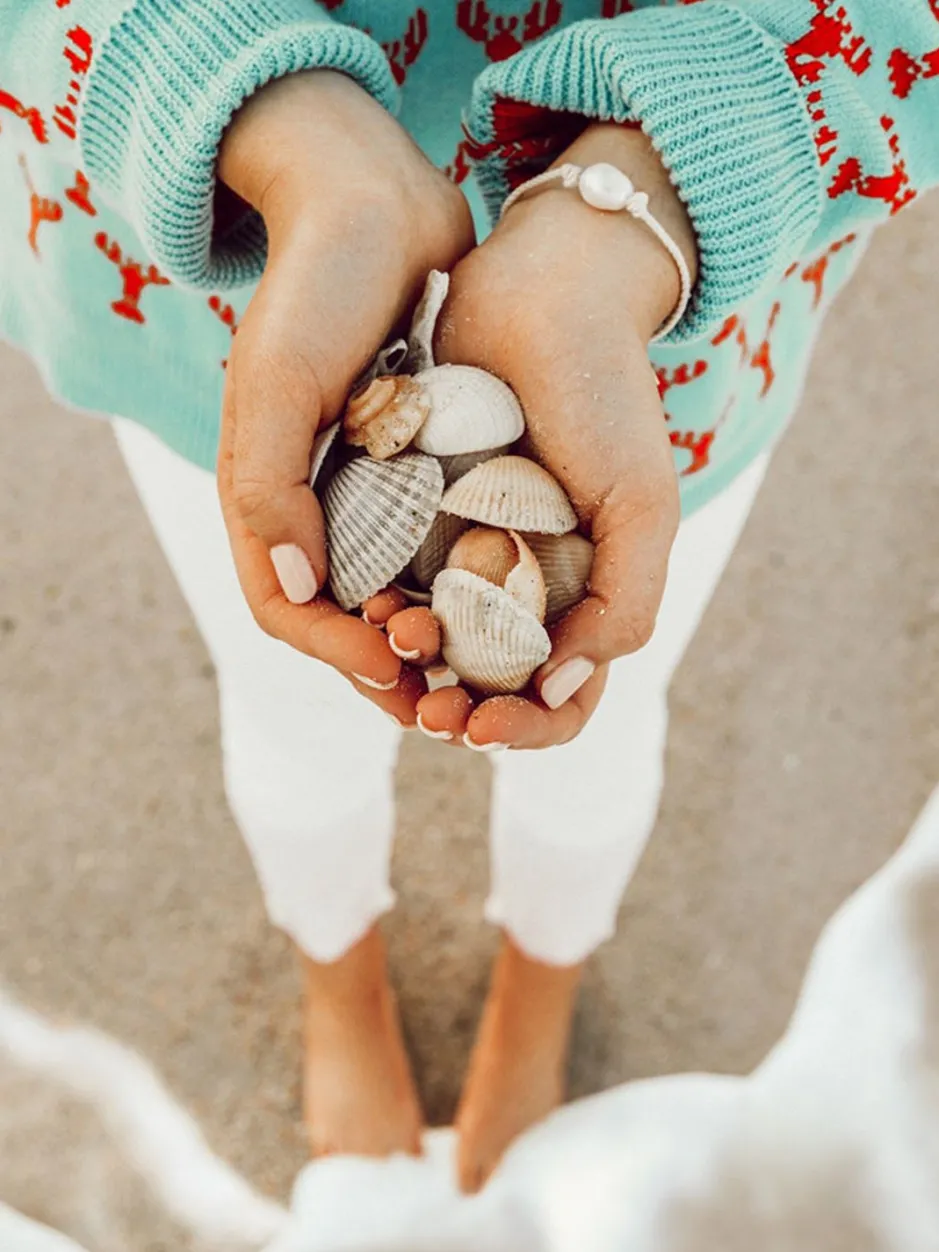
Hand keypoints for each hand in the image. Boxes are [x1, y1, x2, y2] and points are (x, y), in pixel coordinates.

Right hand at [216, 71, 473, 722]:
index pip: (286, 609)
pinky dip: (469, 585)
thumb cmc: (317, 284)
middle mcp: (315, 506)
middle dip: (396, 668)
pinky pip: (442, 547)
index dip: (335, 653)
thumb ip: (268, 485)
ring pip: (400, 596)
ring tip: (488, 671)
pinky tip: (513, 604)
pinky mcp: (421, 467)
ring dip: (439, 643)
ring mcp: (369, 489)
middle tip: (451, 701)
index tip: (395, 671)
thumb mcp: (279, 379)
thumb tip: (292, 590)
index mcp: (264, 499)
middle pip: (347, 621)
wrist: (377, 203)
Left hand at [412, 124, 697, 748]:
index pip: (558, 698)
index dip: (525, 728)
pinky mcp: (408, 510)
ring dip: (407, 666)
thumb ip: (624, 605)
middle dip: (454, 708)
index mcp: (579, 592)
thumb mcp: (639, 504)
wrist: (543, 288)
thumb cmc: (606, 395)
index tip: (485, 726)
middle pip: (483, 684)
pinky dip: (374, 605)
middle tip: (429, 710)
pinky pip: (384, 577)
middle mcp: (517, 583)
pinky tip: (367, 605)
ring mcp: (460, 549)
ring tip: (395, 644)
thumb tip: (562, 689)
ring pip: (427, 642)